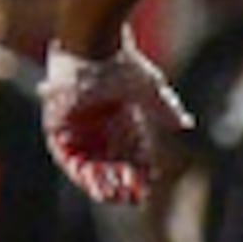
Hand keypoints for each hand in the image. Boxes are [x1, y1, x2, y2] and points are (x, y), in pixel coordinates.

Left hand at [42, 39, 187, 205]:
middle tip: (132, 198)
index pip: (132, 153)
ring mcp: (77, 127)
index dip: (140, 172)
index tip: (149, 186)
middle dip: (120, 182)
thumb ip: (164, 108)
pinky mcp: (57, 126)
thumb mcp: (149, 89)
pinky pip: (68, 156)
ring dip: (100, 182)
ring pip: (88, 164)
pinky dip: (81, 171)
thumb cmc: (121, 61)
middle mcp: (98, 126)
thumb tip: (185, 125)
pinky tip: (96, 185)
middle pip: (110, 163)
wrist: (92, 42)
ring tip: (114, 196)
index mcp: (120, 118)